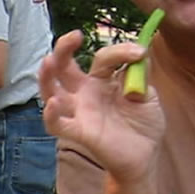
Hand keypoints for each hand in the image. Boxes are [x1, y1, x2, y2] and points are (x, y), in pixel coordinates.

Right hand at [39, 30, 165, 184]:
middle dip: (63, 48)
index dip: (119, 51)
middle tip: (74, 35)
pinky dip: (50, 115)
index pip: (102, 59)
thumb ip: (141, 75)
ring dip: (46, 76)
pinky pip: (56, 125)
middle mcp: (85, 93)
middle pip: (64, 67)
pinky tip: (53, 103)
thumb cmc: (142, 126)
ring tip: (49, 60)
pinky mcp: (79, 132)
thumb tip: (140, 53)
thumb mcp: (148, 95)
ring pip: (51, 92)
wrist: (145, 157)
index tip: (140, 52)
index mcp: (101, 81)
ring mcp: (79, 112)